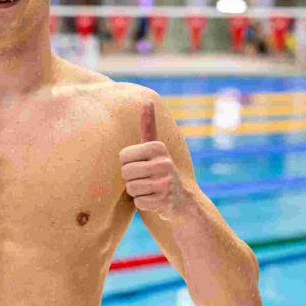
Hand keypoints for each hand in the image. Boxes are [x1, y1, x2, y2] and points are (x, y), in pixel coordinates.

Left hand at [120, 101, 182, 220]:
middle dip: (132, 179)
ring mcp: (165, 183)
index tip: (142, 165)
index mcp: (158, 147)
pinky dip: (144, 204)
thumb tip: (147, 101)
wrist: (182, 199)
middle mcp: (164, 163)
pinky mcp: (164, 201)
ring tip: (151, 189)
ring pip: (131, 188)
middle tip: (146, 179)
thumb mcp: (156, 147)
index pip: (123, 156)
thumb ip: (148, 126)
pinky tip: (155, 200)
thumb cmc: (161, 169)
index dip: (128, 164)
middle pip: (126, 173)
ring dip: (137, 192)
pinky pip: (138, 203)